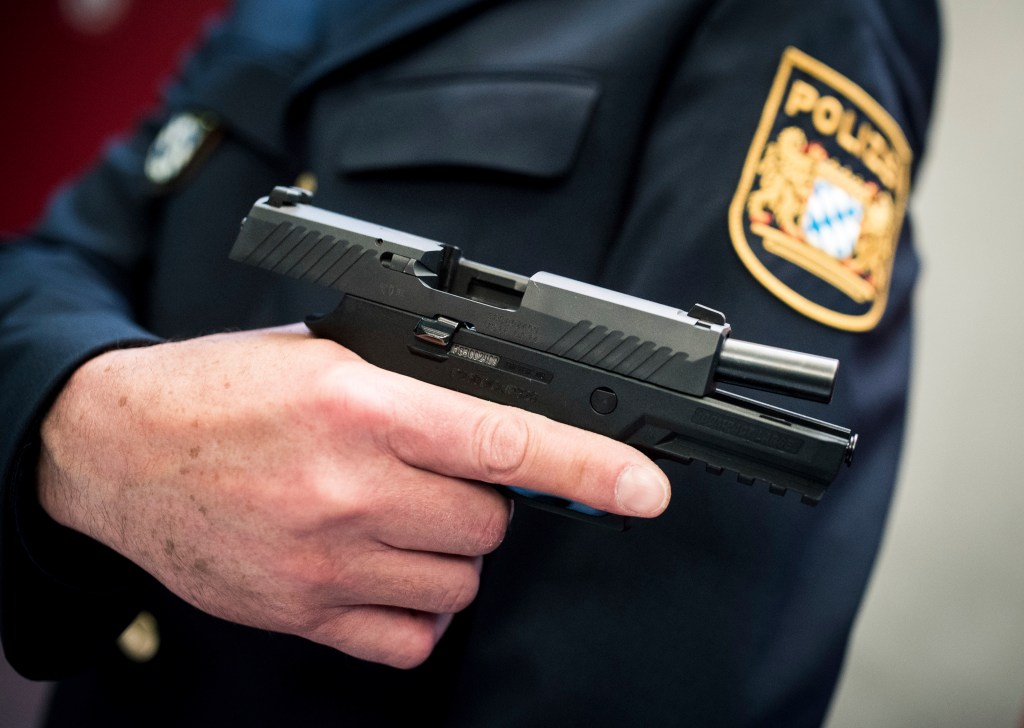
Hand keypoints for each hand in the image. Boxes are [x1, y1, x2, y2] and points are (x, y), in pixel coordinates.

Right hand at [37, 324, 669, 667]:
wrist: (116, 451)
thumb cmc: (215, 392)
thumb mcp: (318, 356)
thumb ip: (411, 387)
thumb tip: (499, 417)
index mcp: (360, 406)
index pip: (506, 442)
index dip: (589, 470)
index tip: (644, 491)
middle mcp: (347, 488)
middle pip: (491, 523)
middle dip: (486, 499)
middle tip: (439, 473)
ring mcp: (325, 561)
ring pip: (461, 580)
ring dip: (449, 549)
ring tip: (397, 514)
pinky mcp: (303, 613)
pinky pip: (413, 637)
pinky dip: (418, 606)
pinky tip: (384, 567)